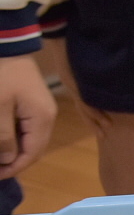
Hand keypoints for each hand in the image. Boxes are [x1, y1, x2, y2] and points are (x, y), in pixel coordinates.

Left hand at [0, 53, 55, 177]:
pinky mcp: (33, 104)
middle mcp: (47, 117)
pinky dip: (14, 137)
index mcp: (42, 119)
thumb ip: (3, 136)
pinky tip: (2, 138)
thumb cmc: (1, 76)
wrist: (7, 46)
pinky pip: (27, 128)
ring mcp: (42, 110)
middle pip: (35, 149)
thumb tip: (9, 160)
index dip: (14, 168)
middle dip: (15, 162)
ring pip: (30, 139)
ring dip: (14, 150)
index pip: (32, 153)